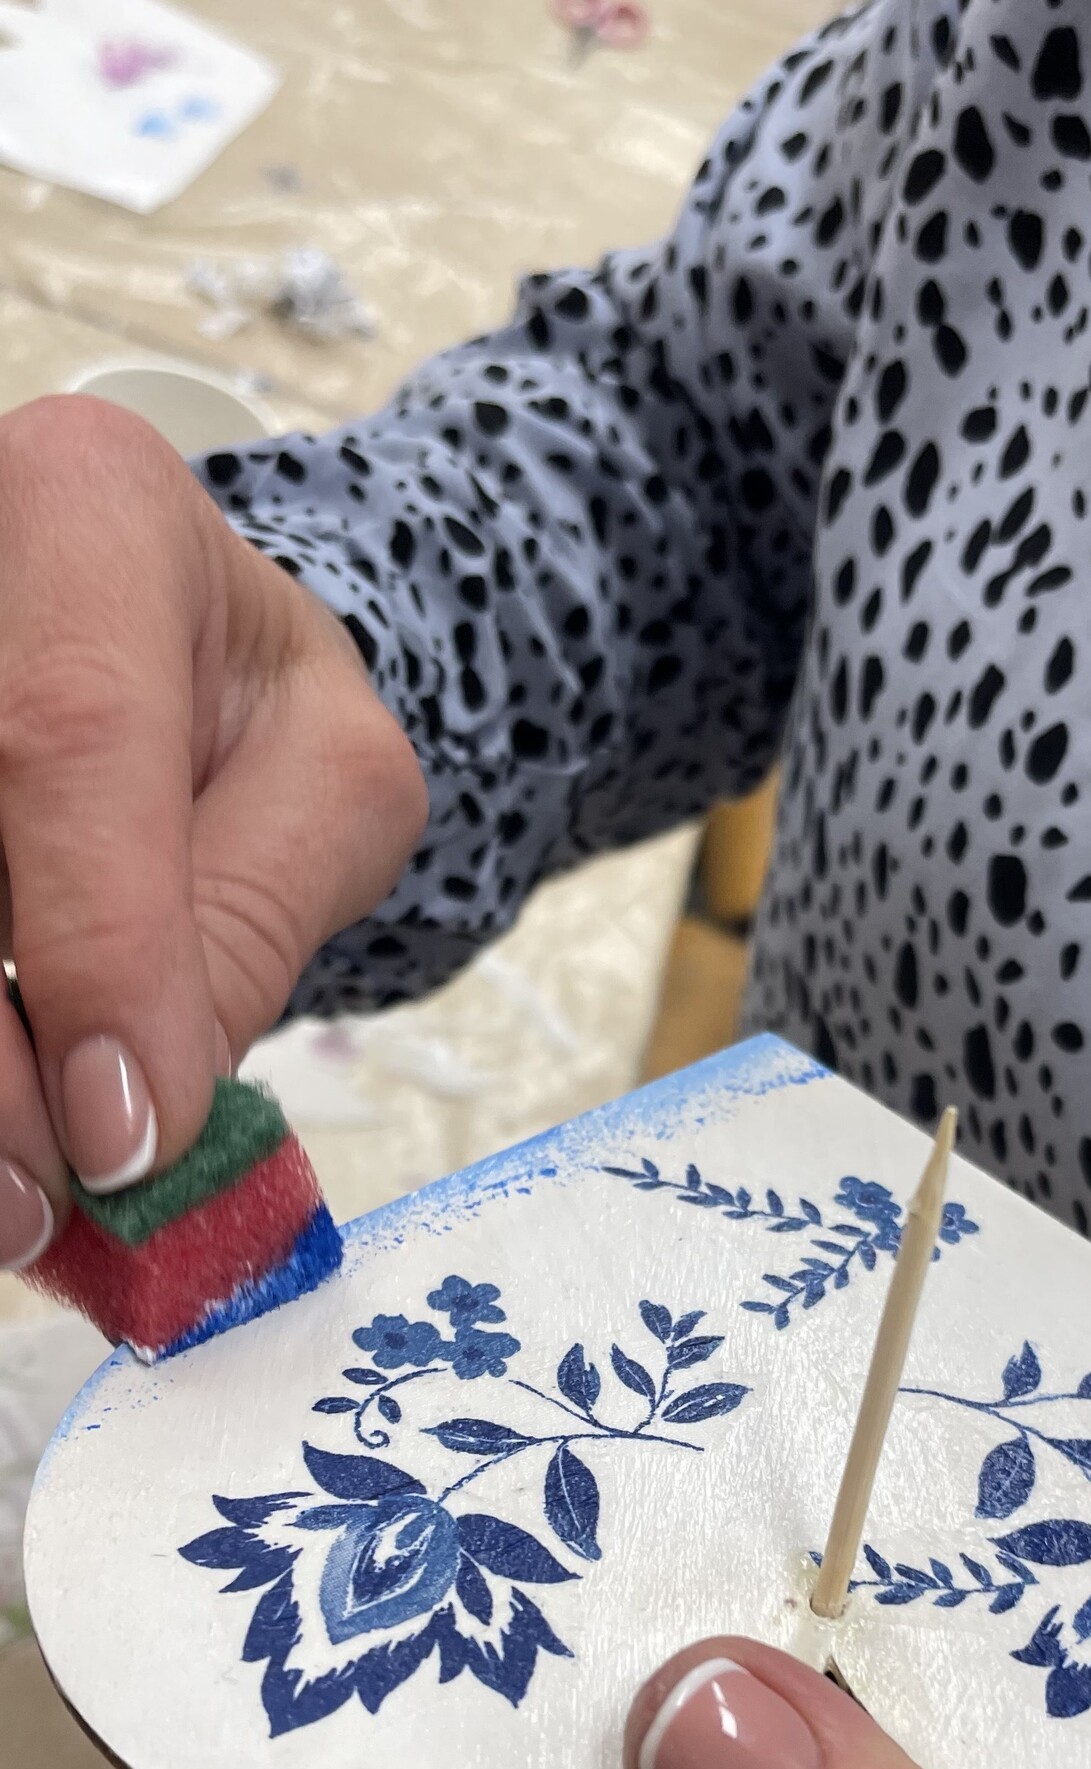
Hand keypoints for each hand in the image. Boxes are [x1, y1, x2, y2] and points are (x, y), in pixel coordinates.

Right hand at [0, 395, 424, 1260]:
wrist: (174, 652)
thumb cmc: (257, 713)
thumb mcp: (330, 788)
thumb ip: (246, 925)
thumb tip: (134, 1123)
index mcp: (91, 514)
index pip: (73, 740)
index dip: (93, 951)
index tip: (123, 1137)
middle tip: (43, 1205)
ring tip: (20, 1203)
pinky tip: (6, 1144)